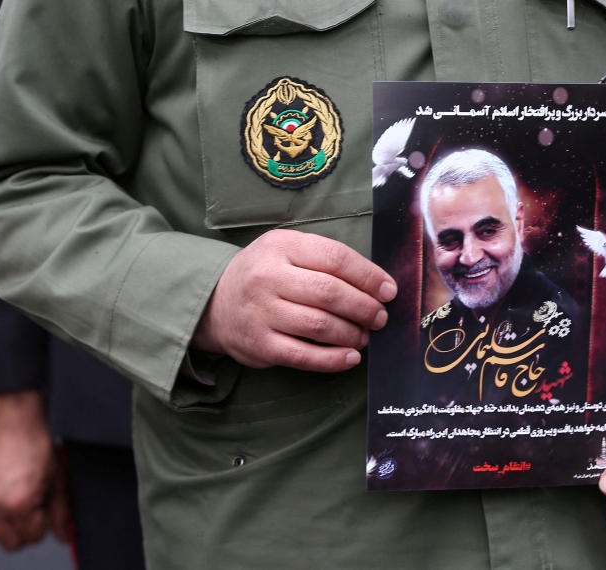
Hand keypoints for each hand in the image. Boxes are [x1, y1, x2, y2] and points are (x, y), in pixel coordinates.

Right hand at [0, 390, 69, 549]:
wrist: (14, 424)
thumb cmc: (36, 446)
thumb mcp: (58, 481)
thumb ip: (62, 512)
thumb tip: (65, 533)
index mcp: (20, 504)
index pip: (32, 537)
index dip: (43, 528)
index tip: (46, 516)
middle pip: (10, 543)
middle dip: (26, 532)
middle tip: (35, 514)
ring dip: (10, 526)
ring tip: (21, 502)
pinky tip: (8, 496)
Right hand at [192, 230, 396, 371]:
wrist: (216, 302)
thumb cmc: (266, 274)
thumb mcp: (287, 250)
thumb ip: (325, 260)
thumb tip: (377, 285)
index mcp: (281, 246)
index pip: (335, 258)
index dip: (368, 276)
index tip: (389, 291)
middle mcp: (268, 277)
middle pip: (330, 293)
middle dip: (364, 307)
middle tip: (380, 317)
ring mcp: (262, 313)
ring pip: (320, 325)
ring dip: (352, 334)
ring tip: (365, 336)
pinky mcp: (260, 345)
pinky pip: (304, 356)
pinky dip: (333, 359)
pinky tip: (350, 357)